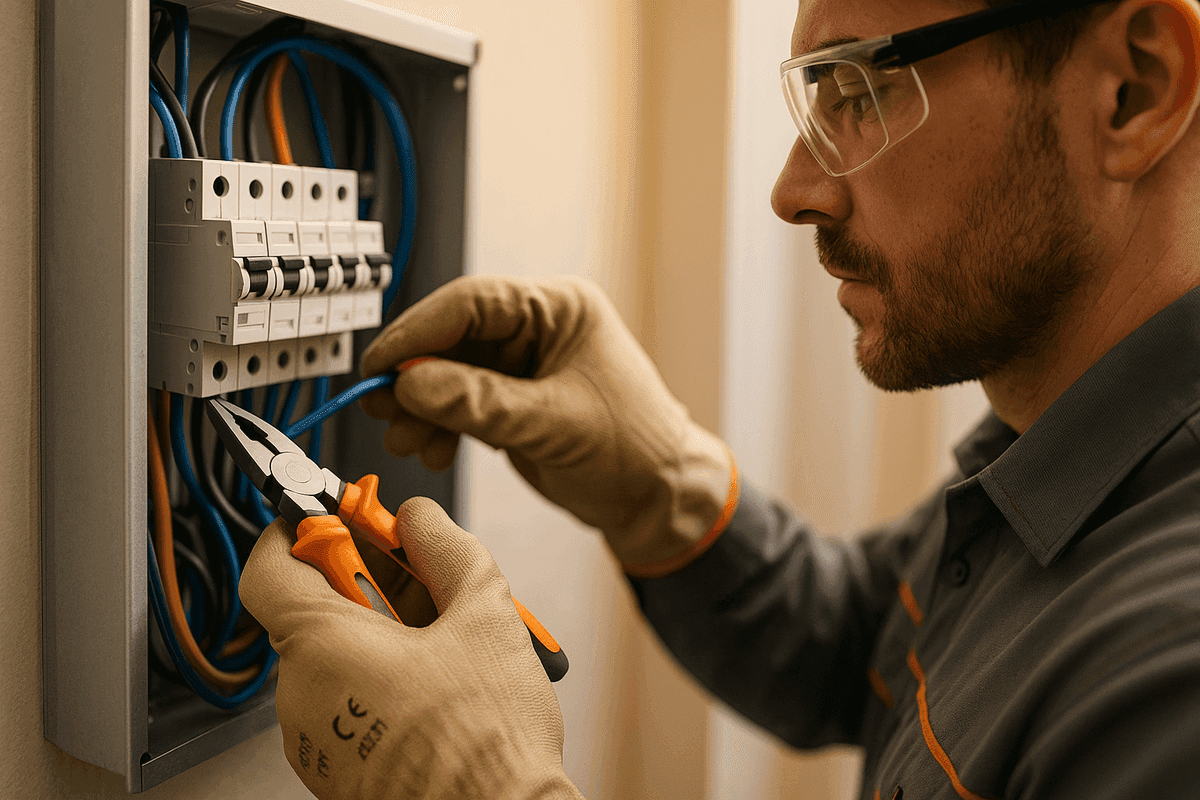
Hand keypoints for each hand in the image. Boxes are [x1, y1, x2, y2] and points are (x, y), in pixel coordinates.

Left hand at [239, 499, 581, 799]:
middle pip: (313, 610)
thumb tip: (422, 518)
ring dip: (382, 633)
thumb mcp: (485, 612)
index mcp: (321, 646)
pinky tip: (439, 680)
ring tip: (447, 636)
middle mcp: (301, 697)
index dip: (304, 529)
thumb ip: (446, 548)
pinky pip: (345, 703)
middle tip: (423, 573)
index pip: (270, 565)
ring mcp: (316, 741)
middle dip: (369, 582)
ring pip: (334, 659)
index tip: (342, 517)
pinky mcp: (337, 772)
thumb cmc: (487, 740)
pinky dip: (381, 679)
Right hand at [360, 275, 737, 575]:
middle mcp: (538, 329)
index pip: (473, 303)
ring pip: (450, 373)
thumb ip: (481, 403)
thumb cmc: (634, 449)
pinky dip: (439, 426)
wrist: (656, 498)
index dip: (419, 331)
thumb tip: (411, 385)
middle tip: (382, 407)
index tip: (381, 363)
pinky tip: (431, 451)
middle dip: (415, 376)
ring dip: (421, 408)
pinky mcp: (511, 401)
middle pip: (454, 337)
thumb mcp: (555, 424)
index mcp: (560, 309)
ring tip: (406, 442)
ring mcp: (522, 366)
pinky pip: (460, 403)